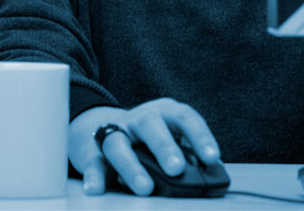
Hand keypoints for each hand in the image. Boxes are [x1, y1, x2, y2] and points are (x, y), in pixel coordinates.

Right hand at [69, 99, 221, 195]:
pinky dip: (94, 177)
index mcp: (163, 114)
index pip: (184, 117)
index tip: (212, 157)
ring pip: (118, 144)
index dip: (200, 136)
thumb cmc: (147, 139)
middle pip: (150, 124)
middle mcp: (138, 119)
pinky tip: (97, 189)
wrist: (104, 129)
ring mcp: (114, 133)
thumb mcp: (168, 137)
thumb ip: (184, 153)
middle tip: (177, 168)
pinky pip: (92, 163)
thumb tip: (206, 176)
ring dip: (131, 166)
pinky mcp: (92, 152)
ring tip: (145, 187)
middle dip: (165, 146)